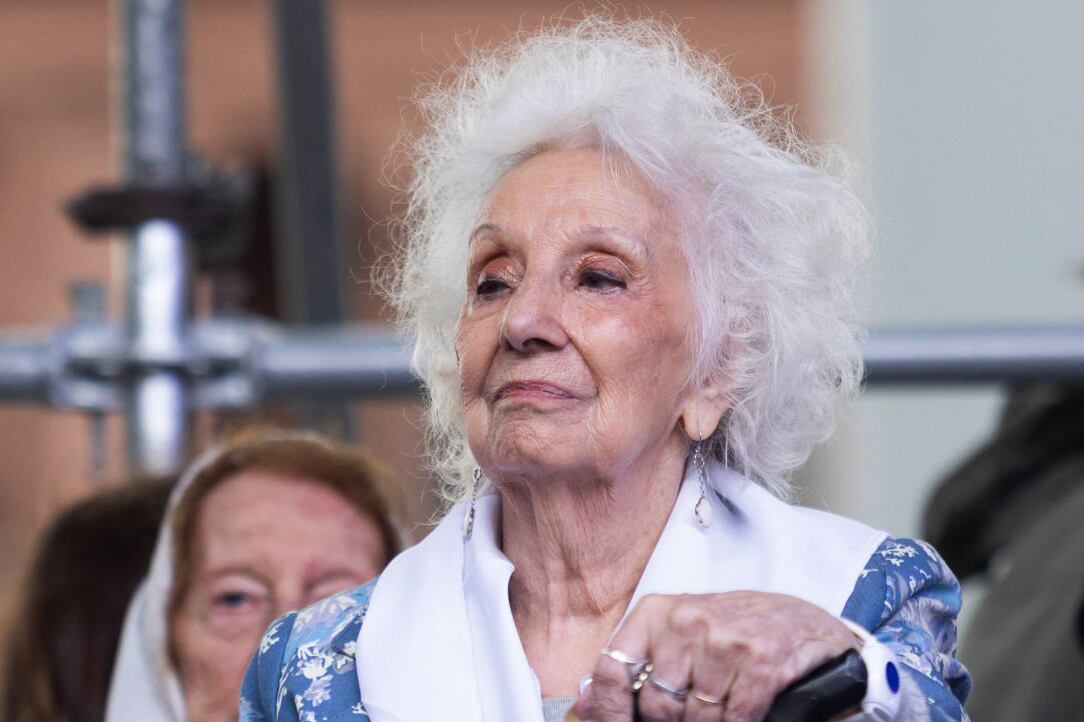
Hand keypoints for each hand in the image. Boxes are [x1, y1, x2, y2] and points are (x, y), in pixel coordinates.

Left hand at [572, 591, 858, 721]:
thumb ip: (633, 666)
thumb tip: (586, 700)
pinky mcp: (761, 660)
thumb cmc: (733, 630)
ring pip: (696, 717)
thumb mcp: (678, 636)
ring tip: (717, 711)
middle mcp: (686, 620)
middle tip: (688, 718)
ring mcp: (725, 639)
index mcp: (656, 612)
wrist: (801, 620)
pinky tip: (741, 714)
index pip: (612, 669)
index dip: (609, 712)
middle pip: (657, 705)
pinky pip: (735, 718)